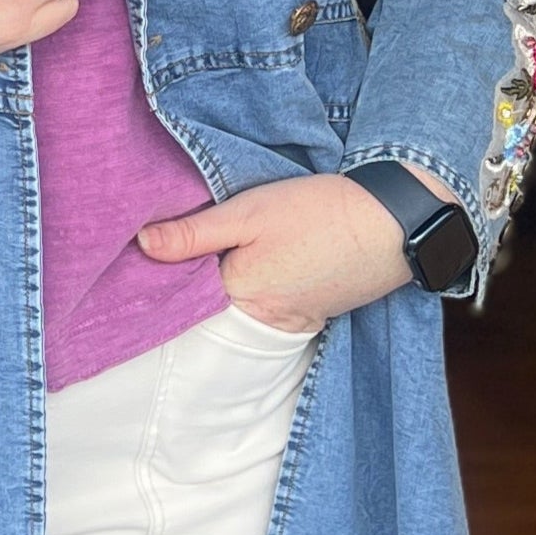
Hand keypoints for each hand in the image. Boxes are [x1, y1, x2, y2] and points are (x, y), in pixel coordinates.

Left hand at [138, 167, 454, 328]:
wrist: (395, 223)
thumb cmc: (321, 211)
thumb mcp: (250, 211)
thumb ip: (193, 233)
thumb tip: (140, 245)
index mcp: (238, 294)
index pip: (184, 294)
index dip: (168, 273)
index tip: (150, 252)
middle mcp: (261, 321)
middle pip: (212, 307)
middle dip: (196, 283)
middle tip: (180, 249)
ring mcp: (288, 324)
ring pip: (240, 309)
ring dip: (228, 287)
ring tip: (225, 255)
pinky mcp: (309, 318)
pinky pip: (268, 311)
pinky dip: (258, 293)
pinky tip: (260, 265)